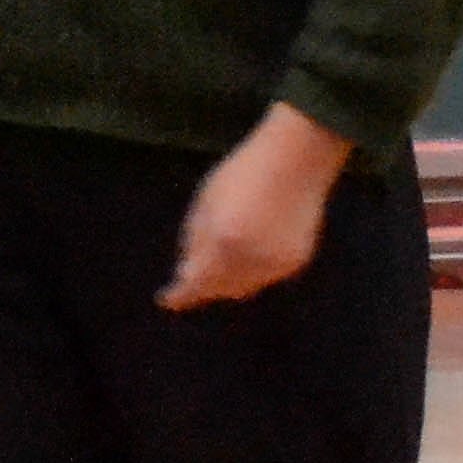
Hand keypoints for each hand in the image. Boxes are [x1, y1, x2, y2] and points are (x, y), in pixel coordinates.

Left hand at [159, 103, 351, 310]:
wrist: (296, 162)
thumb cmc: (243, 175)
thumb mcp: (206, 203)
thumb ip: (195, 241)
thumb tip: (187, 274)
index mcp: (224, 241)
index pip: (197, 281)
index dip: (180, 294)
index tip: (166, 299)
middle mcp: (252, 259)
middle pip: (220, 288)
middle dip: (205, 285)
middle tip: (192, 276)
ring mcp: (277, 264)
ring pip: (244, 287)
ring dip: (228, 279)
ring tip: (223, 252)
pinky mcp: (296, 262)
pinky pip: (266, 276)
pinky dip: (253, 269)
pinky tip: (252, 244)